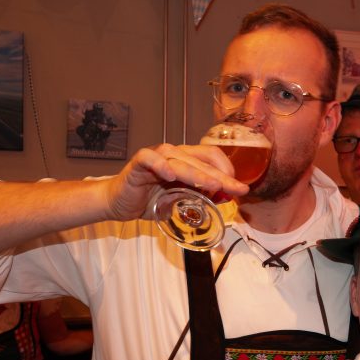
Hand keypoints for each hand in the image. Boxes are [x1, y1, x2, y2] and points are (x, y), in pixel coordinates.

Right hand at [103, 143, 249, 220]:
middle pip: (202, 160)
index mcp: (186, 160)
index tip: (240, 188)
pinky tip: (170, 176)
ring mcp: (156, 156)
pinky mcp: (139, 163)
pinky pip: (150, 159)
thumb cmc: (150, 200)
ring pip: (180, 159)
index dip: (228, 171)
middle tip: (236, 189)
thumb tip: (224, 199)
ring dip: (197, 173)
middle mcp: (174, 154)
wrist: (119, 204)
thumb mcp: (180, 202)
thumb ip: (199, 198)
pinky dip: (160, 165)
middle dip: (221, 176)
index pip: (212, 159)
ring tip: (211, 185)